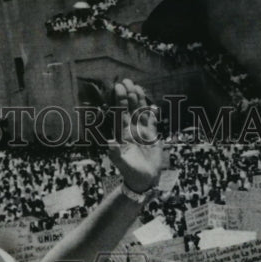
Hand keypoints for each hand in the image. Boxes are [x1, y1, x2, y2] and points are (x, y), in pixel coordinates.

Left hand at [107, 78, 164, 192]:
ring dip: (138, 100)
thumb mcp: (122, 164)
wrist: (143, 181)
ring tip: (137, 86)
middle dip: (128, 95)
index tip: (119, 88)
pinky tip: (151, 104)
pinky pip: (151, 121)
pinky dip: (151, 112)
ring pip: (140, 112)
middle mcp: (131, 131)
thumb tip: (109, 143)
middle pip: (129, 109)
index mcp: (122, 135)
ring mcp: (141, 133)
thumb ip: (116, 154)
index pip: (120, 113)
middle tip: (126, 80)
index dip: (120, 101)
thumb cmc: (131, 174)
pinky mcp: (152, 137)